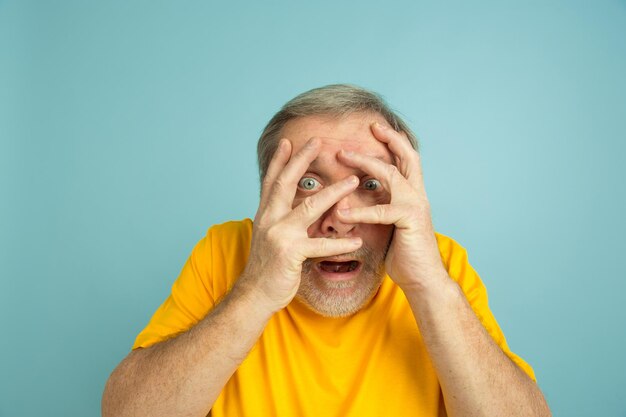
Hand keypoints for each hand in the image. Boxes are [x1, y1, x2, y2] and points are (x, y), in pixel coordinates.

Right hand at [238, 137, 362, 311]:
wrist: (255, 295)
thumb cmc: (267, 267)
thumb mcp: (268, 236)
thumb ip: (279, 219)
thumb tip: (293, 206)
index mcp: (265, 214)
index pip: (272, 181)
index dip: (280, 160)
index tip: (290, 142)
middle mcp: (269, 219)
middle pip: (287, 183)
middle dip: (302, 160)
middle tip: (319, 141)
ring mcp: (279, 235)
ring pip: (310, 207)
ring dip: (334, 192)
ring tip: (353, 181)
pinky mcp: (291, 253)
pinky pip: (320, 245)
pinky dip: (339, 243)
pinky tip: (356, 241)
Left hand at [336, 123, 447, 291]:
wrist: (424, 280)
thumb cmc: (405, 255)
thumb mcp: (390, 227)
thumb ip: (380, 210)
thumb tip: (357, 203)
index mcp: (413, 195)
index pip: (406, 161)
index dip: (394, 142)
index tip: (377, 128)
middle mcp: (418, 196)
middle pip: (407, 157)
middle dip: (389, 138)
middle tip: (370, 125)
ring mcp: (416, 207)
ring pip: (392, 175)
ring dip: (365, 162)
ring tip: (342, 156)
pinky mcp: (410, 222)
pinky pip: (383, 211)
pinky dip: (361, 210)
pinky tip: (343, 212)